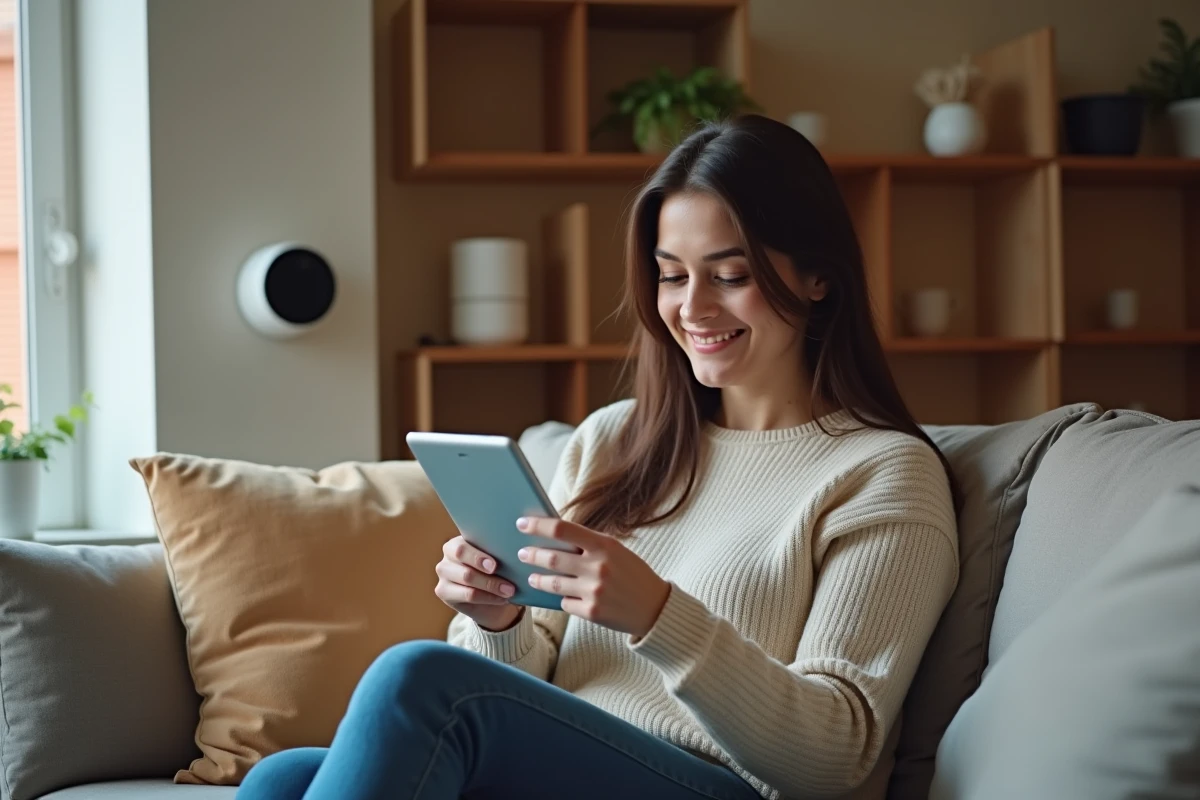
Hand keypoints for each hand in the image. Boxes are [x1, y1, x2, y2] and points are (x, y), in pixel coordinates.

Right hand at [434, 535, 521, 631]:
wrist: (494, 598)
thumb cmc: (498, 571)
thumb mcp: (499, 558)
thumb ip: (500, 551)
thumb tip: (513, 549)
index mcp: (459, 541)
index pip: (462, 546)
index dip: (477, 556)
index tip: (494, 566)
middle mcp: (447, 556)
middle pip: (462, 562)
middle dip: (485, 572)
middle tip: (507, 583)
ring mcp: (443, 574)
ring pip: (466, 578)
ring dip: (491, 585)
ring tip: (509, 591)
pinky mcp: (443, 591)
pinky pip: (468, 595)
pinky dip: (488, 597)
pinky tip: (502, 599)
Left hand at [516, 516, 670, 638]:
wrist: (655, 607)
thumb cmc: (632, 574)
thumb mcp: (616, 550)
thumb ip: (589, 544)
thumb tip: (554, 536)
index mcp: (604, 545)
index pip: (562, 530)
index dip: (538, 526)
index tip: (521, 524)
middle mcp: (598, 566)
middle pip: (552, 557)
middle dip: (531, 555)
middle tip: (522, 553)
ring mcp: (594, 591)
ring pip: (553, 583)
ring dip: (538, 579)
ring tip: (532, 577)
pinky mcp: (592, 612)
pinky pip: (565, 603)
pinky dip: (562, 599)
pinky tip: (562, 597)